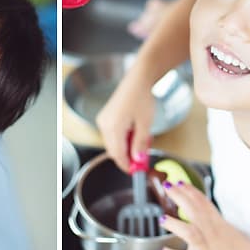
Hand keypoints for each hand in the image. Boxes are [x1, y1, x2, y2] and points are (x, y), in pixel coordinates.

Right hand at [96, 59, 155, 175]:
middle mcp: (104, 125)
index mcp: (113, 127)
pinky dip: (122, 139)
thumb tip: (137, 160)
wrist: (138, 79)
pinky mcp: (106, 117)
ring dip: (126, 148)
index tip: (136, 171)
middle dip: (127, 157)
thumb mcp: (145, 124)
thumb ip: (140, 145)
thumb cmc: (142, 97)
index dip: (127, 165)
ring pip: (113, 144)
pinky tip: (134, 134)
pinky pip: (112, 135)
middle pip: (114, 151)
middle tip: (141, 160)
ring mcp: (103, 120)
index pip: (118, 155)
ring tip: (141, 143)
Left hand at [162, 182, 249, 249]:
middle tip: (168, 186)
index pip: (203, 203)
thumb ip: (217, 225)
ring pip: (190, 233)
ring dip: (175, 225)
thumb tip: (209, 220)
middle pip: (194, 210)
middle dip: (180, 197)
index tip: (180, 182)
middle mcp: (211, 233)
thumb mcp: (231, 232)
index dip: (191, 191)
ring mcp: (206, 248)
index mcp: (218, 224)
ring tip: (162, 219)